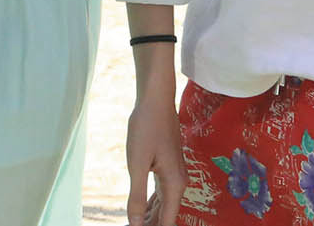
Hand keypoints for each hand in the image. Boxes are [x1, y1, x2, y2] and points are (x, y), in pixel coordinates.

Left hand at [127, 85, 184, 225]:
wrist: (156, 100)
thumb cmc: (146, 127)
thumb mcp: (137, 163)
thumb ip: (137, 195)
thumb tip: (135, 224)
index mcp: (173, 185)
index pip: (168, 221)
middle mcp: (178, 182)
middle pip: (167, 216)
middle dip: (151, 225)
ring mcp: (174, 174)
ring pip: (164, 204)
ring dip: (150, 217)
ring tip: (135, 224)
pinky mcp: (167, 166)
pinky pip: (161, 192)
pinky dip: (151, 204)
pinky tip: (142, 210)